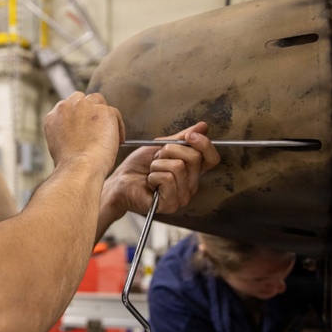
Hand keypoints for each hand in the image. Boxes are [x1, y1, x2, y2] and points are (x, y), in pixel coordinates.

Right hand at [43, 92, 124, 179]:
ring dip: (103, 114)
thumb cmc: (70, 166)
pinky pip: (115, 114)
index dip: (78, 116)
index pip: (68, 106)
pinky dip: (118, 127)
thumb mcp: (58, 146)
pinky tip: (117, 141)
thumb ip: (66, 132)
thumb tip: (77, 135)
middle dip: (89, 110)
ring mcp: (86, 107)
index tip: (84, 126)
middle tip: (96, 127)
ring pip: (99, 101)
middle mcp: (67, 107)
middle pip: (82, 99)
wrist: (79, 168)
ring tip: (108, 132)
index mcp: (53, 116)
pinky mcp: (104, 111)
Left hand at [101, 121, 221, 220]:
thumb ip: (182, 138)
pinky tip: (149, 182)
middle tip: (157, 158)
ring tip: (151, 172)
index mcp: (192, 172)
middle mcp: (191, 186)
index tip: (189, 135)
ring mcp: (181, 197)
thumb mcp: (161, 146)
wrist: (119, 181)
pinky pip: (168, 179)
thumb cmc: (138, 167)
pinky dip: (154, 175)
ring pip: (178, 167)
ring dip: (158, 164)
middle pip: (194, 158)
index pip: (212, 158)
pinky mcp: (170, 205)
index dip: (204, 144)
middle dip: (170, 150)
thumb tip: (203, 126)